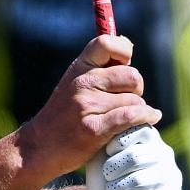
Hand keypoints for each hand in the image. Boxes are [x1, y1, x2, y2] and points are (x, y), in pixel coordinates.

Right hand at [19, 33, 161, 178]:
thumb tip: (128, 45)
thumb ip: (99, 67)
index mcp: (78, 68)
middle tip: (125, 99)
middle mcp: (82, 83)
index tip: (124, 64)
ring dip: (137, 110)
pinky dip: (146, 117)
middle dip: (136, 89)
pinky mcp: (94, 128)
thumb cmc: (63, 115)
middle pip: (132, 76)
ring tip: (122, 117)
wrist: (39, 146)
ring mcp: (87, 105)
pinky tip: (150, 118)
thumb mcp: (73, 83)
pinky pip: (131, 116)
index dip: (123, 51)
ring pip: (135, 101)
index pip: (106, 43)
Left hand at [84, 125, 181, 189]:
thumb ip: (107, 140)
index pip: (141, 130)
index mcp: (151, 140)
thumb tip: (112, 124)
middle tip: (106, 177)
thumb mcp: (101, 157)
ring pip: (138, 181)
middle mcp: (166, 157)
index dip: (119, 141)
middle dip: (113, 169)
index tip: (107, 152)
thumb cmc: (104, 180)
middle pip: (136, 157)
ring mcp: (172, 179)